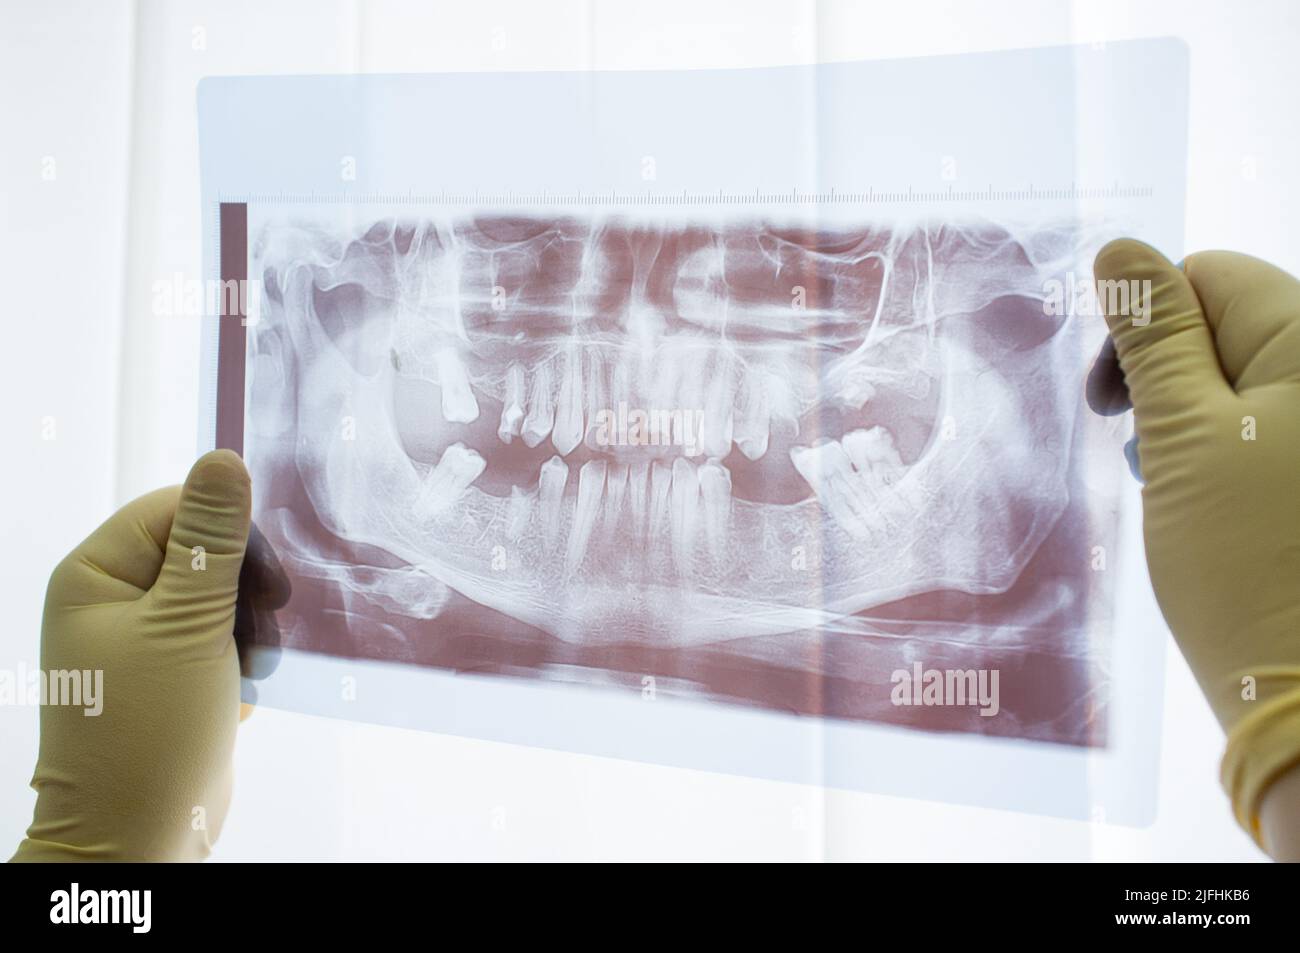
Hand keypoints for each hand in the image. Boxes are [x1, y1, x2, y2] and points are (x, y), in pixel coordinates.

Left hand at [10, 450, 251, 860]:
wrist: (138, 837)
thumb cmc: (149, 730)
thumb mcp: (186, 625)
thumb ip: (210, 541)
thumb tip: (223, 458)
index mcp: (96, 575)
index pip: (175, 509)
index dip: (227, 536)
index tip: (262, 584)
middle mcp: (114, 600)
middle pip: (203, 550)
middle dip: (243, 591)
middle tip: (258, 631)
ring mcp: (143, 640)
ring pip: (221, 596)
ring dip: (248, 630)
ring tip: (246, 671)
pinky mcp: (172, 673)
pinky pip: (222, 637)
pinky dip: (241, 659)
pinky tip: (238, 692)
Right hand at [1092, 240, 1299, 854]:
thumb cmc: (1247, 562)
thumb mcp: (1183, 437)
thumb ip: (1152, 338)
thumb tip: (1121, 251)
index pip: (1212, 276)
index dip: (1145, 325)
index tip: (1110, 404)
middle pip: (1230, 327)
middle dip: (1166, 379)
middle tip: (1137, 449)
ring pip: (1241, 384)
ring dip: (1189, 423)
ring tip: (1180, 490)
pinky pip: (1263, 434)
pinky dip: (1221, 459)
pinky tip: (1209, 509)